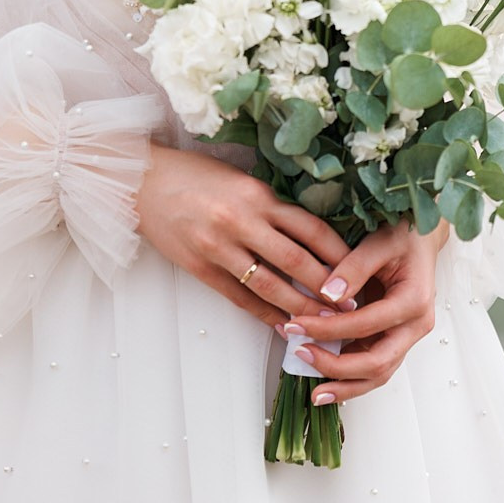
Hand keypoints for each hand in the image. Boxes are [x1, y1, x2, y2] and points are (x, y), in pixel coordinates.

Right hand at [135, 144, 349, 327]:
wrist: (144, 183)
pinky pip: (240, 298)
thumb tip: (311, 235)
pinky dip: (264, 315)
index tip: (359, 270)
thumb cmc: (196, 176)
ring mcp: (221, 247)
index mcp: (259, 195)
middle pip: (297, 260)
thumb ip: (272, 205)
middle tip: (352, 306)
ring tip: (323, 323)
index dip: (339, 253)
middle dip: (328, 287)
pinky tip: (282, 326)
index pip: (311, 228)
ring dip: (300, 308)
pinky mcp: (201, 267)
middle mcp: (243, 221)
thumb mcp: (241, 180)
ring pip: (270, 286)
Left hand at [285, 220, 449, 405]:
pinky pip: (375, 366)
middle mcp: (416, 325)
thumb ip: (354, 267)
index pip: (366, 325)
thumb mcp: (378, 241)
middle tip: (302, 356)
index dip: (329, 329)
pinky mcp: (397, 339)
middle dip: (336, 367)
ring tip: (315, 393)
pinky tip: (327, 381)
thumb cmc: (403, 236)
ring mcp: (408, 336)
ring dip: (345, 384)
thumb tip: (326, 294)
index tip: (297, 325)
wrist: (421, 239)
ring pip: (379, 374)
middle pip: (378, 363)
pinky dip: (351, 377)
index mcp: (414, 300)